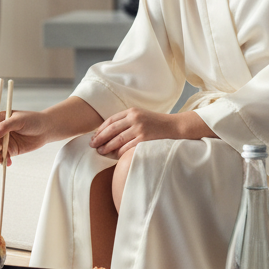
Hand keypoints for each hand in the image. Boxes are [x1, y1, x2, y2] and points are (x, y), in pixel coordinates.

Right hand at [0, 110, 51, 164]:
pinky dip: (5, 161)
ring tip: (1, 160)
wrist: (46, 129)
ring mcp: (5, 141)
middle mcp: (0, 131)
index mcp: (0, 120)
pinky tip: (8, 163)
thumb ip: (5, 126)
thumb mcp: (19, 120)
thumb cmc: (33, 120)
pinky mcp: (11, 149)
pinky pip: (4, 156)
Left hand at [89, 108, 212, 157]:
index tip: (94, 136)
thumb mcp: (141, 116)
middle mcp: (135, 118)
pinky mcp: (145, 139)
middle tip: (92, 145)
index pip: (111, 120)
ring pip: (117, 140)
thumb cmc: (157, 124)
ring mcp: (140, 129)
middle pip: (111, 129)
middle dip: (100, 138)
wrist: (176, 127)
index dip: (100, 129)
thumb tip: (109, 132)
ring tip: (100, 152)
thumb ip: (127, 121)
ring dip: (107, 147)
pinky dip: (119, 153)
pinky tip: (114, 156)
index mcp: (132, 111)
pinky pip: (127, 148)